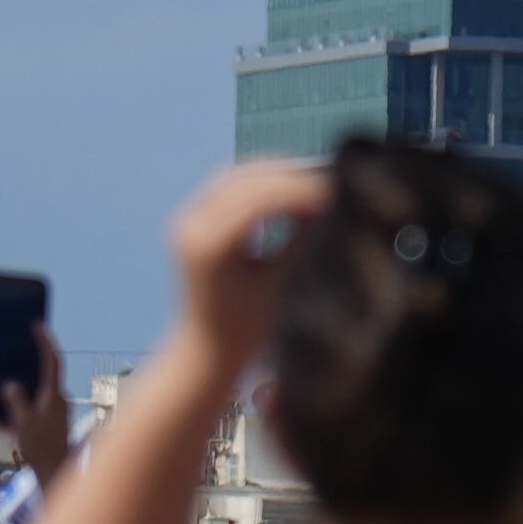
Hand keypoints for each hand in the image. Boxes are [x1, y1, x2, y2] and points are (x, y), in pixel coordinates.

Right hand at [6, 324, 76, 484]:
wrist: (55, 471)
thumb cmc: (42, 447)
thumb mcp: (23, 422)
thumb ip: (15, 400)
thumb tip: (9, 385)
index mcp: (55, 394)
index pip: (53, 360)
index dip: (45, 341)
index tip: (37, 325)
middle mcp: (57, 399)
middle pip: (42, 372)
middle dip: (27, 360)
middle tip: (14, 345)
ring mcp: (54, 410)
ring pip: (32, 392)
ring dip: (16, 391)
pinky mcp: (47, 422)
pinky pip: (29, 409)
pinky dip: (13, 412)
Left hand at [166, 161, 329, 380]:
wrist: (207, 349)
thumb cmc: (247, 328)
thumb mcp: (281, 283)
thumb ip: (303, 239)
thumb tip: (330, 204)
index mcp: (208, 246)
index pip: (258, 199)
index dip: (299, 191)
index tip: (333, 192)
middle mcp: (190, 225)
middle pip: (244, 179)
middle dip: (290, 176)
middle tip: (329, 180)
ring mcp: (188, 219)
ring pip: (237, 176)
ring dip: (276, 174)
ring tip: (313, 182)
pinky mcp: (195, 219)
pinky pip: (230, 186)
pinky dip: (262, 183)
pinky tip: (290, 190)